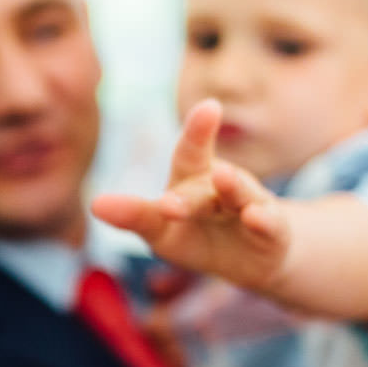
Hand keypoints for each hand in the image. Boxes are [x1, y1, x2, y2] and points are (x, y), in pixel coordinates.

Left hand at [93, 99, 290, 291]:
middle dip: (188, 190)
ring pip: (239, 194)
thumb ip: (134, 216)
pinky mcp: (272, 231)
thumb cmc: (199, 238)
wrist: (251, 260)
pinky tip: (256, 215)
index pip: (190, 154)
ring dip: (233, 186)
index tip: (209, 107)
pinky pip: (268, 224)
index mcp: (192, 181)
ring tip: (225, 175)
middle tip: (169, 199)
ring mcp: (248, 207)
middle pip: (203, 184)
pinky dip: (263, 219)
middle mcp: (220, 188)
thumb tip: (95, 204)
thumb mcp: (161, 231)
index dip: (198, 131)